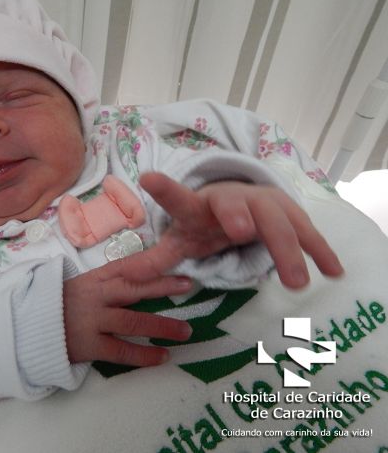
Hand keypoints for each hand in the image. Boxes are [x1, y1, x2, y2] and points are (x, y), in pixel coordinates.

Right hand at [64, 245, 192, 365]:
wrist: (27, 328)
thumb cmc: (57, 305)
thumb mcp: (79, 285)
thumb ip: (104, 282)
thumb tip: (136, 276)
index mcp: (93, 278)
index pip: (126, 267)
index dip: (152, 266)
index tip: (176, 263)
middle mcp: (95, 295)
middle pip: (134, 288)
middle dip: (163, 286)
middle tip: (188, 285)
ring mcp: (92, 320)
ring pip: (133, 320)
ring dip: (162, 325)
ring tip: (186, 331)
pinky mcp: (89, 344)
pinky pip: (121, 350)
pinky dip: (144, 355)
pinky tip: (162, 357)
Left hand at [139, 172, 343, 288]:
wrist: (241, 201)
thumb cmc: (207, 222)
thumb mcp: (183, 239)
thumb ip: (158, 259)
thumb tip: (124, 278)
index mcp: (199, 206)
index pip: (179, 197)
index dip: (165, 189)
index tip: (148, 178)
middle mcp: (232, 200)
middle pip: (235, 205)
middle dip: (237, 216)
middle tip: (238, 232)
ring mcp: (264, 204)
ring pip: (277, 222)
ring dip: (287, 250)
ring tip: (296, 283)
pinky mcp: (290, 214)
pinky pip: (307, 233)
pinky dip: (320, 251)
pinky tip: (335, 272)